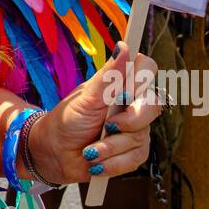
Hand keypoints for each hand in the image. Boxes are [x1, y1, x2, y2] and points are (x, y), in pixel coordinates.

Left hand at [28, 42, 160, 184]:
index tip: (121, 95)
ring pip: (142, 136)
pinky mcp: (134, 152)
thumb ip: (108, 76)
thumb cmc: (67, 120)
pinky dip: (114, 162)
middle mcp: (132, 104)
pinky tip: (97, 161)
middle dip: (128, 122)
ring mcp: (136, 129)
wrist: (54, 154)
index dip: (141, 81)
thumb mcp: (86, 98)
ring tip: (90, 149)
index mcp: (120, 85)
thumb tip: (124, 46)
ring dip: (111, 146)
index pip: (147, 69)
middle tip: (106, 126)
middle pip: (153, 105)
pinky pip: (137, 157)